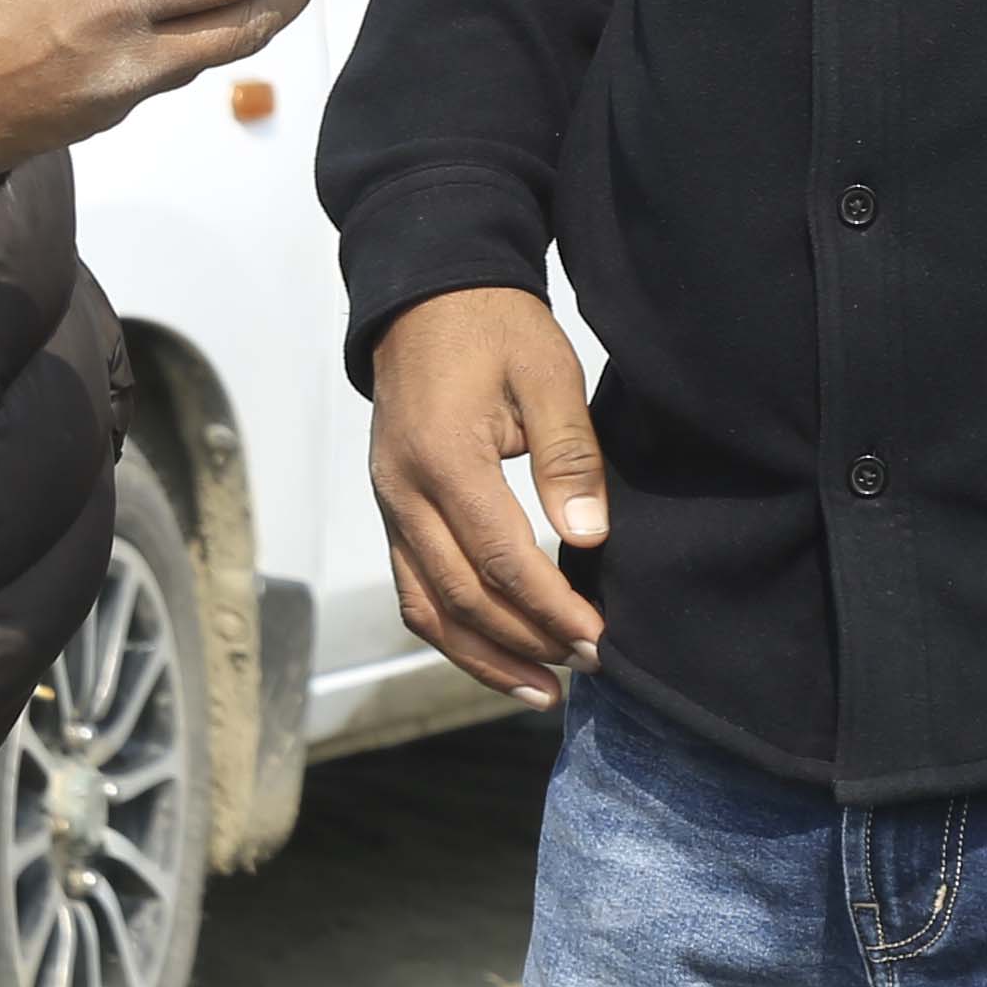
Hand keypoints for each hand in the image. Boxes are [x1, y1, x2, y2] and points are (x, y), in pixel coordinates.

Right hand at [366, 286, 606, 705]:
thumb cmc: (495, 327)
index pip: (499, 557)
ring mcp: (389, 505)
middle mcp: (403, 491)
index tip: (597, 635)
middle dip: (526, 640)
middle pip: (461, 595)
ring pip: (427, 607)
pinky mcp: (392, 511)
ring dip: (483, 657)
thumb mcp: (549, 373)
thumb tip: (586, 539)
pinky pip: (413, 589)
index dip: (550, 606)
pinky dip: (451, 633)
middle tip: (588, 663)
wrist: (427, 297)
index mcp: (444, 455)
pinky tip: (496, 656)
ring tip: (542, 689)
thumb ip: (568, 457)